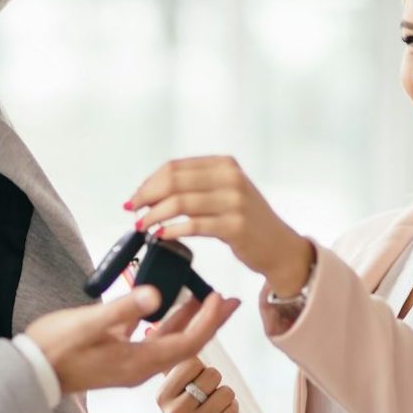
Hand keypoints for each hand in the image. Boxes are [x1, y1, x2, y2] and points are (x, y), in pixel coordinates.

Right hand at [25, 286, 239, 395]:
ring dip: (188, 320)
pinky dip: (165, 322)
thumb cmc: (56, 348)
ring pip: (170, 341)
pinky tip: (165, 306)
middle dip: (208, 320)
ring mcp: (130, 363)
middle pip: (186, 343)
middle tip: (228, 299)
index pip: (188, 343)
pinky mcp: (118, 357)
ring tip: (204, 298)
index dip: (207, 321)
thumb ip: (123, 309)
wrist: (31, 373)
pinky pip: (152, 339)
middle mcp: (140, 366)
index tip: (220, 298)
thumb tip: (155, 295)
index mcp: (139, 362)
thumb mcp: (89, 325)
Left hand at [127, 156, 313, 296]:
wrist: (279, 247)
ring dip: (154, 215)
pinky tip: (160, 236)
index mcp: (225, 165)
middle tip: (133, 211)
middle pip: (174, 181)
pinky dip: (171, 230)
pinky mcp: (235, 226)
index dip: (149, 182)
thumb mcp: (225, 192)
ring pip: (180, 203)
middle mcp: (231, 178)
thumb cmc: (246, 221)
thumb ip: (194, 186)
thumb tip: (150, 191)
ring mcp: (235, 202)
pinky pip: (193, 226)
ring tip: (142, 226)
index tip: (135, 197)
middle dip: (147, 196)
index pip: (175, 167)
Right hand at [157, 353, 236, 412]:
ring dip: (225, 397)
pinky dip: (232, 410)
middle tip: (206, 395)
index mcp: (162, 396)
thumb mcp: (176, 387)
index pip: (190, 362)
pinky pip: (233, 410)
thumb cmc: (190, 407)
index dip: (199, 367)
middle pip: (211, 375)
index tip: (194, 379)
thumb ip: (172, 359)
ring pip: (226, 393)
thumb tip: (155, 326)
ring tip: (214, 407)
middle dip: (214, 381)